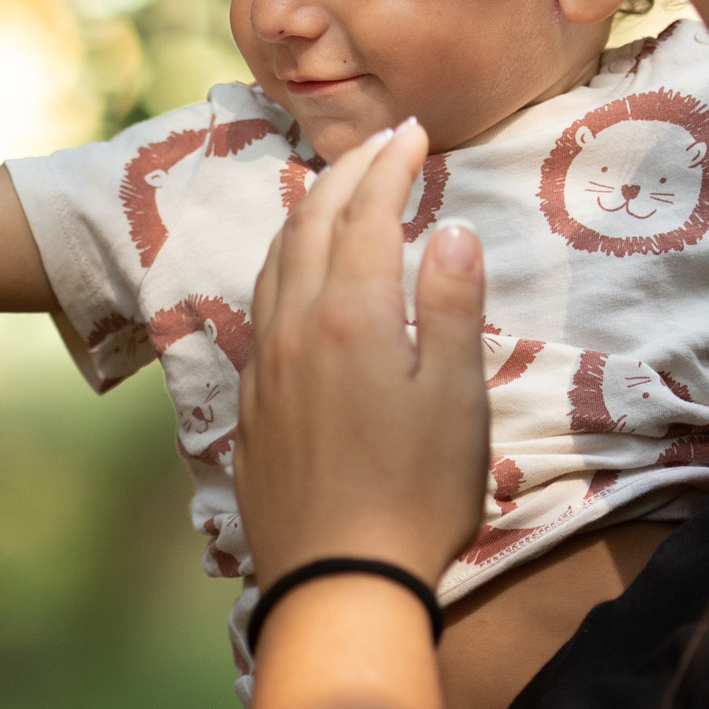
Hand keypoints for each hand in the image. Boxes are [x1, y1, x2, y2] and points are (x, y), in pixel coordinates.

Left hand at [235, 122, 488, 588]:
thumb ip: (450, 305)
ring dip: (306, 209)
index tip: (413, 133)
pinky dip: (282, 260)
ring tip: (333, 185)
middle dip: (347, 171)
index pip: (368, 212)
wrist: (337, 576)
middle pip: (313, 222)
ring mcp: (266, 359)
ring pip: (276, 257)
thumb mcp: (457, 398)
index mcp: (352, 313)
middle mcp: (295, 323)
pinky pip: (260, 300)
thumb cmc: (416, 492)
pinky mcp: (251, 396)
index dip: (390, 165)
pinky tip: (294, 271)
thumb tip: (450, 227)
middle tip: (381, 142)